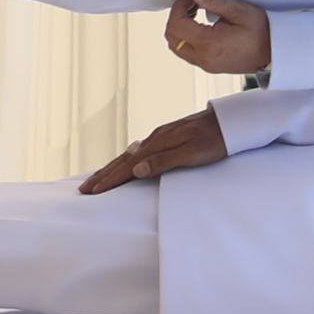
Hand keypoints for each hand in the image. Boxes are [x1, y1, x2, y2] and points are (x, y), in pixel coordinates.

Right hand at [80, 107, 230, 191]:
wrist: (230, 122)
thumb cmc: (215, 140)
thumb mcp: (192, 154)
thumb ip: (164, 161)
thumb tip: (136, 170)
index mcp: (158, 144)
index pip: (127, 166)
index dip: (109, 180)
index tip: (93, 192)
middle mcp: (155, 138)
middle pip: (123, 159)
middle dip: (102, 175)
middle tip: (83, 189)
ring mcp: (160, 136)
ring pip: (129, 154)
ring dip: (111, 167)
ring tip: (97, 178)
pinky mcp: (167, 136)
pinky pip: (138, 150)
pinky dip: (125, 160)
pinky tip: (124, 163)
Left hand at [166, 0, 270, 74]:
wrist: (276, 53)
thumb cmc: (263, 32)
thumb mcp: (239, 10)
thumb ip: (213, 0)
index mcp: (208, 44)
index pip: (176, 24)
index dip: (179, 6)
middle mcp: (203, 58)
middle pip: (171, 38)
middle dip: (176, 17)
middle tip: (191, 3)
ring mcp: (205, 65)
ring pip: (176, 47)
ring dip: (180, 28)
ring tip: (195, 14)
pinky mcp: (210, 66)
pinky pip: (187, 52)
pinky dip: (187, 38)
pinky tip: (201, 26)